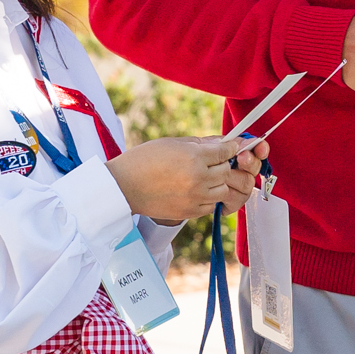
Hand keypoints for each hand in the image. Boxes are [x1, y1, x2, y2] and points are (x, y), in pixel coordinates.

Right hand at [107, 135, 265, 223]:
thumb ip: (201, 143)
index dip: (230, 148)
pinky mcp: (190, 212)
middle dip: (223, 164)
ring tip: (204, 176)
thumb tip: (223, 141)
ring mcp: (195, 197)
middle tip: (215, 161)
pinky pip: (212, 205)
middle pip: (227, 171)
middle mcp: (198, 178)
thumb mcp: (172, 143)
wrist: (123, 187)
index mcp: (194, 157)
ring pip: (223, 189)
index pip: (226, 152)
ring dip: (218, 182)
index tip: (230, 147)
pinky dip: (209, 197)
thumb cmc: (145, 160)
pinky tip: (197, 189)